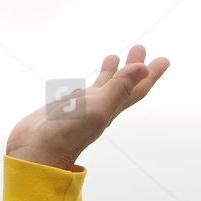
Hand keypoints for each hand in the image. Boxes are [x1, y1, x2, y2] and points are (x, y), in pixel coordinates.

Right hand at [6, 46, 169, 169]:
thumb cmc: (66, 134)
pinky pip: (80, 94)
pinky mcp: (63, 110)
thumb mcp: (97, 109)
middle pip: (122, 84)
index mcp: (110, 109)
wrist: (36, 153)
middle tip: (140, 47)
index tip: (164, 59)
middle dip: (133, 66)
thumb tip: (143, 68)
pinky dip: (85, 85)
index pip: (136, 89)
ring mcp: (81, 109)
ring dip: (110, 72)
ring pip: (101, 87)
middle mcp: (99, 109)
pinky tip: (84, 84)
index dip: (151, 75)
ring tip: (114, 56)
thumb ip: (119, 88)